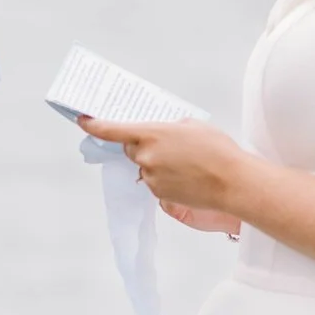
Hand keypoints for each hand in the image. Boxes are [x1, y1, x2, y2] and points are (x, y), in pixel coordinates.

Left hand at [79, 113, 248, 227]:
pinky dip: (164, 177)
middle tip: (166, 144)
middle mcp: (145, 156)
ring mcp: (151, 177)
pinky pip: (154, 181)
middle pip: (131, 148)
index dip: (94, 125)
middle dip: (142, 145)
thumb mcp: (191, 125)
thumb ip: (169, 127)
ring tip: (185, 162)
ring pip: (145, 166)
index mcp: (151, 134)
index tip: (82, 120)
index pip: (112, 130)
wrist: (231, 181)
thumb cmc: (216, 149)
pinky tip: (186, 175)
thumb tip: (161, 134)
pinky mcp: (159, 194)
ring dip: (157, 162)